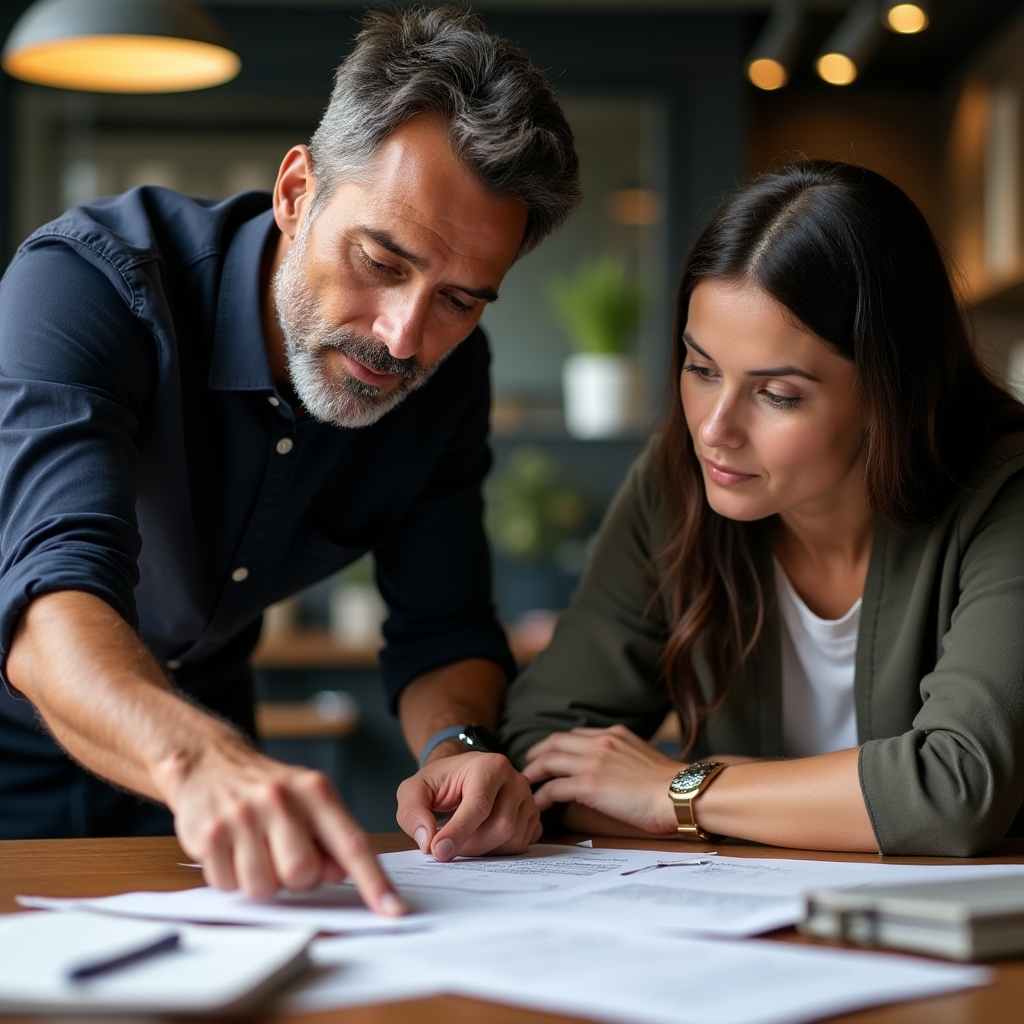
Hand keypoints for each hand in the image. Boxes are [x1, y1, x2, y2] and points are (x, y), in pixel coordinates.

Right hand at [156, 732, 403, 914]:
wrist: (210, 762)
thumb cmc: (268, 790)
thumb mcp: (309, 802)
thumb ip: (331, 839)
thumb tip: (343, 874)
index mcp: (315, 791)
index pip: (352, 844)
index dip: (374, 882)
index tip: (393, 910)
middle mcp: (280, 799)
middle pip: (303, 875)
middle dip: (297, 878)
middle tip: (283, 854)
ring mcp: (242, 816)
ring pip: (264, 887)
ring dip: (262, 880)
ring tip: (255, 850)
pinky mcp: (208, 834)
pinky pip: (228, 885)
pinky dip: (231, 877)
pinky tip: (230, 850)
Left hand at [396, 751, 540, 859]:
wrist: (461, 776)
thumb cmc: (440, 783)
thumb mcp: (414, 790)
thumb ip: (412, 812)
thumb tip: (427, 840)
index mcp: (490, 766)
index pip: (479, 806)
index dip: (458, 832)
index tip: (439, 851)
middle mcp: (515, 780)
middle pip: (501, 826)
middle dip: (470, 844)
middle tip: (447, 845)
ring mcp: (528, 799)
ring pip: (513, 839)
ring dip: (485, 850)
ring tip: (465, 838)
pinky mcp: (534, 817)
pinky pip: (522, 845)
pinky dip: (500, 850)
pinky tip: (483, 839)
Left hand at [522, 725, 681, 833]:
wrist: (680, 793)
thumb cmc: (670, 785)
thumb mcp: (644, 757)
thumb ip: (625, 756)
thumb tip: (617, 771)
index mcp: (614, 735)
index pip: (575, 734)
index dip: (557, 744)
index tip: (549, 753)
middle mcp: (600, 742)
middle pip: (555, 742)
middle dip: (538, 753)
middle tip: (528, 766)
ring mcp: (592, 762)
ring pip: (548, 761)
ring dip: (533, 773)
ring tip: (524, 785)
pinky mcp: (589, 785)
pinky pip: (553, 789)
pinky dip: (540, 797)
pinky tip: (535, 806)